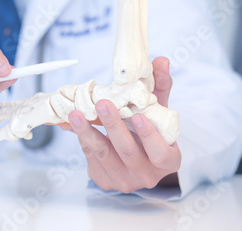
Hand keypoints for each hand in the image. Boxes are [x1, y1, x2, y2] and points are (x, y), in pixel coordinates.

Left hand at [67, 57, 181, 192]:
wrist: (136, 160)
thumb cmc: (150, 133)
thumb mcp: (158, 112)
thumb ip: (160, 87)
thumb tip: (160, 60)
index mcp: (167, 160)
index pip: (161, 153)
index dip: (149, 136)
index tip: (137, 117)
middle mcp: (147, 175)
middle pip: (127, 151)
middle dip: (112, 126)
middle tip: (102, 104)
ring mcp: (124, 180)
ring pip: (103, 154)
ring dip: (87, 132)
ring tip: (75, 114)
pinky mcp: (104, 180)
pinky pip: (90, 157)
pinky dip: (82, 137)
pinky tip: (73, 123)